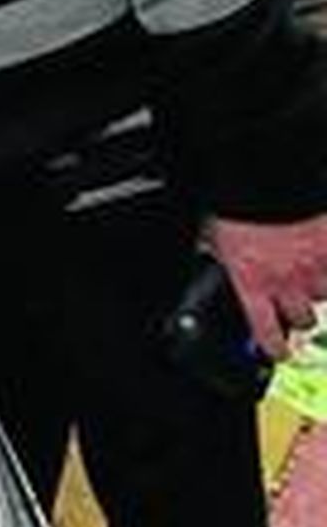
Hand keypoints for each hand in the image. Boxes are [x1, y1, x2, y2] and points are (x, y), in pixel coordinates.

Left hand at [208, 214, 326, 358]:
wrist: (268, 175)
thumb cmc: (240, 201)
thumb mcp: (218, 232)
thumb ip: (221, 252)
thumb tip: (211, 255)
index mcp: (252, 280)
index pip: (265, 332)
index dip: (274, 347)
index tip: (279, 351)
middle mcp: (286, 281)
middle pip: (300, 320)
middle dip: (296, 315)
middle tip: (291, 305)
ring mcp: (316, 269)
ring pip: (322, 296)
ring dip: (315, 288)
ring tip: (306, 271)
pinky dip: (326, 268)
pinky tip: (320, 256)